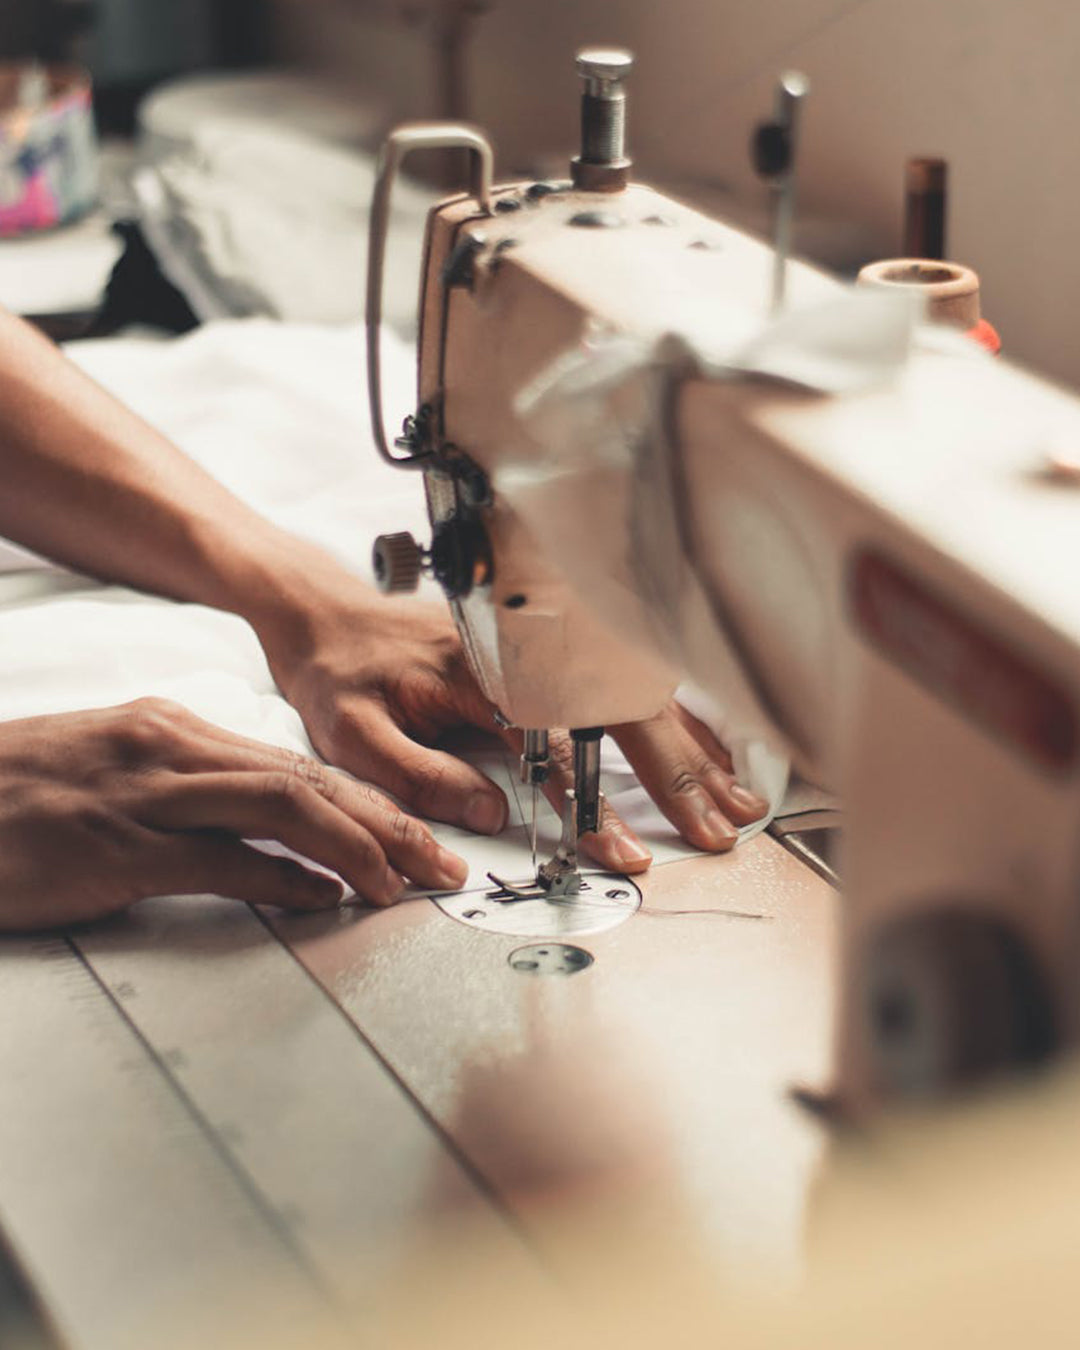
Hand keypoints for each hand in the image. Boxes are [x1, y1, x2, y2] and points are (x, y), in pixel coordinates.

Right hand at [0, 699, 467, 931]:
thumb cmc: (19, 798)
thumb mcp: (115, 772)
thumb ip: (192, 793)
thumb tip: (271, 839)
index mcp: (173, 728)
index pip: (296, 763)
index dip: (368, 800)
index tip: (415, 832)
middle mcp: (169, 749)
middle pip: (307, 779)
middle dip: (387, 821)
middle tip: (441, 862)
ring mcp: (144, 796)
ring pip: (281, 807)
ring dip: (355, 846)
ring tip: (401, 882)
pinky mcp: (117, 849)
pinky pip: (220, 861)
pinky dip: (281, 880)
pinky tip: (321, 900)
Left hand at [259, 584, 768, 874]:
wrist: (323, 609)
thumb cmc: (337, 670)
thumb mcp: (354, 735)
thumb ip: (421, 776)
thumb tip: (490, 817)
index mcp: (480, 675)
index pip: (559, 748)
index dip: (597, 806)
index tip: (627, 849)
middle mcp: (524, 653)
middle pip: (623, 712)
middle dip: (679, 772)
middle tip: (717, 827)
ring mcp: (542, 644)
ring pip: (636, 692)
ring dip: (692, 743)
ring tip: (737, 791)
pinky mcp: (547, 646)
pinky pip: (624, 679)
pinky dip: (672, 713)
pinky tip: (706, 741)